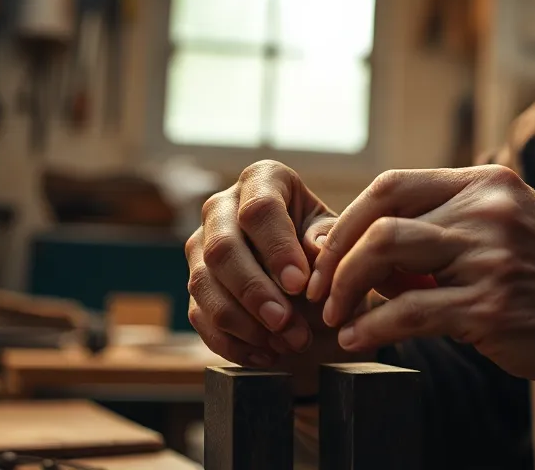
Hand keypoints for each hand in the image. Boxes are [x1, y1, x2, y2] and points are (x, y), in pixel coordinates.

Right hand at [185, 161, 335, 367]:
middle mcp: (222, 207)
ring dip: (244, 322)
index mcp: (262, 180)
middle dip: (254, 291)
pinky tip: (267, 355)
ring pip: (203, 284)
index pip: (260, 209)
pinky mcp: (196, 285)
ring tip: (287, 343)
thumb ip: (328, 241)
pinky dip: (232, 343)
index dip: (277, 248)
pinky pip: (199, 317)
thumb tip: (314, 251)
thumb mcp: (338, 239)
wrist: (314, 278)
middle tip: (286, 323)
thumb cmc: (328, 248)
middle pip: (222, 248)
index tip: (299, 284)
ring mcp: (201, 246)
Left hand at [309, 165, 534, 385]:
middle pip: (381, 218)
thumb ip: (446, 228)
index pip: (393, 185)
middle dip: (335, 257)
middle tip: (318, 290)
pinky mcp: (491, 305)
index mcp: (487, 183)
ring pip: (386, 256)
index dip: (348, 219)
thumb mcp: (507, 230)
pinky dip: (373, 327)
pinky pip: (410, 312)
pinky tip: (360, 340)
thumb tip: (364, 247)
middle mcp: (488, 210)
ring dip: (346, 289)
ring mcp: (490, 256)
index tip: (325, 253)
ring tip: (334, 317)